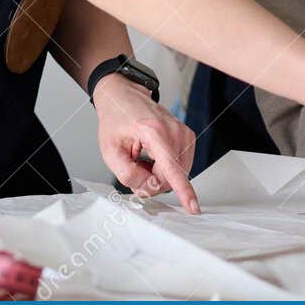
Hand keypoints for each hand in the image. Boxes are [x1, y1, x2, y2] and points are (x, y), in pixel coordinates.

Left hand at [92, 74, 199, 212]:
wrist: (124, 97)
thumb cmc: (116, 119)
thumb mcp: (110, 151)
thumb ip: (128, 175)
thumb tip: (149, 188)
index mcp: (153, 132)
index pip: (171, 169)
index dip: (183, 191)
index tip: (193, 207)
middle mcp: (174, 130)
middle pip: (170, 177)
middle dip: (152, 180)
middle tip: (136, 165)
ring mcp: (183, 132)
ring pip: (176, 174)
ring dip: (158, 173)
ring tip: (144, 157)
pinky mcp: (187, 136)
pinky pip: (179, 165)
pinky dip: (165, 166)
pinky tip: (153, 155)